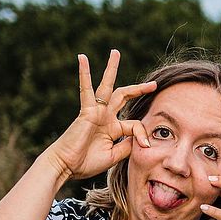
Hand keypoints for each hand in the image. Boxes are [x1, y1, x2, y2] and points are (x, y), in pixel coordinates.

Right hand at [45, 50, 156, 179]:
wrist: (66, 166)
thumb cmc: (86, 163)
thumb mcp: (114, 156)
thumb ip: (128, 145)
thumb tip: (142, 138)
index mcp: (113, 128)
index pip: (135, 124)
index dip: (143, 134)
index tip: (146, 145)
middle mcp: (105, 117)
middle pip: (124, 96)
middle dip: (139, 89)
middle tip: (154, 84)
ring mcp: (96, 112)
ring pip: (107, 86)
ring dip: (111, 69)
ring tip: (115, 53)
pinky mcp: (86, 111)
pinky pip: (86, 89)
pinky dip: (84, 74)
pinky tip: (81, 58)